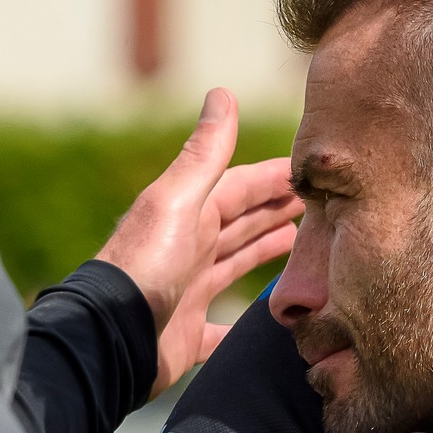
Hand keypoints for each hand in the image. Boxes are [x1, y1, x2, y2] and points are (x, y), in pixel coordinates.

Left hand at [97, 88, 301, 396]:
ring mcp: (188, 292)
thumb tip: (222, 92)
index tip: (313, 172)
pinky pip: (224, 327)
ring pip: (236, 265)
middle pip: (241, 223)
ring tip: (305, 246)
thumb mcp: (177, 201)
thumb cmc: (146, 266)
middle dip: (276, 210)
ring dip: (265, 252)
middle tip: (320, 205)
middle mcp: (188, 249)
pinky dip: (245, 321)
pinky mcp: (188, 336)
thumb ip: (205, 154)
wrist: (111, 339)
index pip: (240, 187)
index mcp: (188, 214)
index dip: (274, 178)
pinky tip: (269, 318)